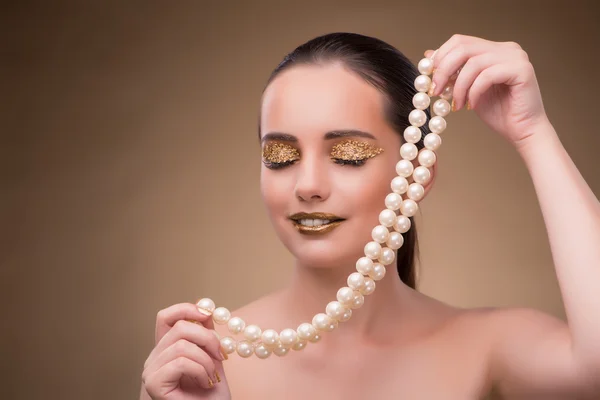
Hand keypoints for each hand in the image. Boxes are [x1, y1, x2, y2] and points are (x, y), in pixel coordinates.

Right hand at [141, 302, 230, 399]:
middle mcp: (154, 358)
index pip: (166, 317)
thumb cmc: (210, 397)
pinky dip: (200, 370)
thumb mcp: (212, 359)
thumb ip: (206, 336)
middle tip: (221, 355)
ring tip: (211, 377)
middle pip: (180, 327)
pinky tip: (204, 383)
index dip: (186, 308)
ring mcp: (151, 371)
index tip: (208, 313)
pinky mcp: (154, 384)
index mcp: (166, 350)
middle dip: (208, 338)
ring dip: (206, 360)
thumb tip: (206, 308)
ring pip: (182, 344)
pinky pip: (180, 362)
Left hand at [425, 34, 549, 148]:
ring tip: (457, 105)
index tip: (429, 78)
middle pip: (464, 47)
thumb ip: (453, 73)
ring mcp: (516, 57)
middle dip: (444, 70)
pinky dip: (474, 92)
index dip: (440, 57)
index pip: (460, 41)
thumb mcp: (467, 90)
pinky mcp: (522, 70)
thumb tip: (428, 55)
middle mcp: (506, 48)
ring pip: (473, 63)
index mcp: (493, 49)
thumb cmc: (498, 112)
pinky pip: (487, 76)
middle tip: (435, 91)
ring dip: (459, 87)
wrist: (522, 131)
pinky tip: (472, 106)